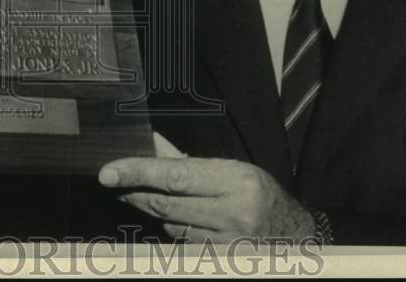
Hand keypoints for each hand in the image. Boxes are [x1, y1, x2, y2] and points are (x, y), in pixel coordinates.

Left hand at [98, 156, 315, 242]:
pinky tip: (185, 221)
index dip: (137, 172)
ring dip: (158, 213)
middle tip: (116, 182)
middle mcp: (233, 213)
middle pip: (166, 205)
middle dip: (136, 193)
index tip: (109, 172)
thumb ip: (188, 161)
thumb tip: (150, 144)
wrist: (296, 236)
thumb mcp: (231, 168)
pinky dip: (177, 231)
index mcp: (236, 181)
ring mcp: (227, 243)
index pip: (174, 176)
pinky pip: (184, 244)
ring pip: (172, 226)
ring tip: (160, 200)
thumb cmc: (260, 194)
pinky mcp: (221, 261)